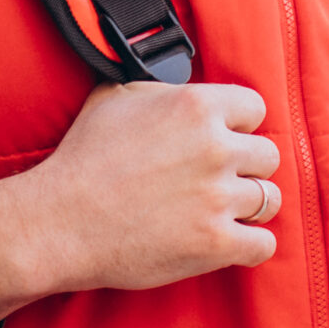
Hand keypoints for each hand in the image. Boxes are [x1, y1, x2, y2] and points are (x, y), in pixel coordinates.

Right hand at [0, 83, 282, 323]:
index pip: (255, 109)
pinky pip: (263, 244)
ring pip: (269, 199)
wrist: (59, 221)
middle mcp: (215, 148)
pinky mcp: (216, 244)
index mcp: (196, 106)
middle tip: (216, 179)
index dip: (238, 126)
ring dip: (248, 206)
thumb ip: (159, 87)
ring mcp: (218, 198)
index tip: (221, 140)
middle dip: (245, 168)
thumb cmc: (82, 158)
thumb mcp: (114, 97)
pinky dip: (250, 245)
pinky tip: (230, 241)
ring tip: (220, 210)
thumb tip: (175, 82)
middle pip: (267, 155)